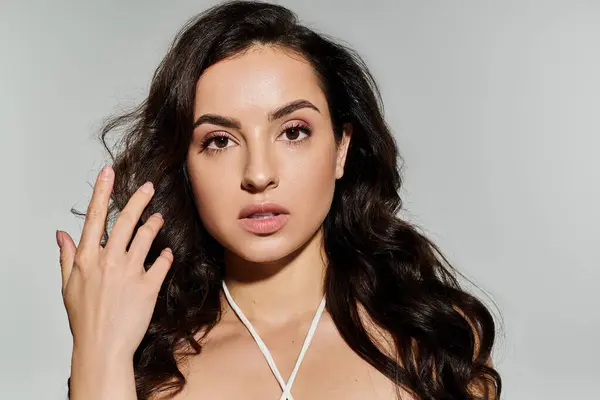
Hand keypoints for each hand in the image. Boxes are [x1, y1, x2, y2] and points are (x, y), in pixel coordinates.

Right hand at [56, 165, 173, 359]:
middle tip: (150, 188)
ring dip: (155, 224)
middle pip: (125, 220)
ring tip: (159, 218)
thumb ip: (66, 256)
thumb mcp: (67, 285)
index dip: (101, 192)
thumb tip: (61, 234)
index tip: (108, 173)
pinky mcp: (148, 286)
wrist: (102, 347)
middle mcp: (108, 261)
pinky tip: (167, 253)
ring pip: (146, 236)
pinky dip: (166, 255)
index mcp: (87, 258)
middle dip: (139, 199)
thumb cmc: (84, 318)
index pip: (93, 217)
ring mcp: (129, 272)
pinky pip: (162, 262)